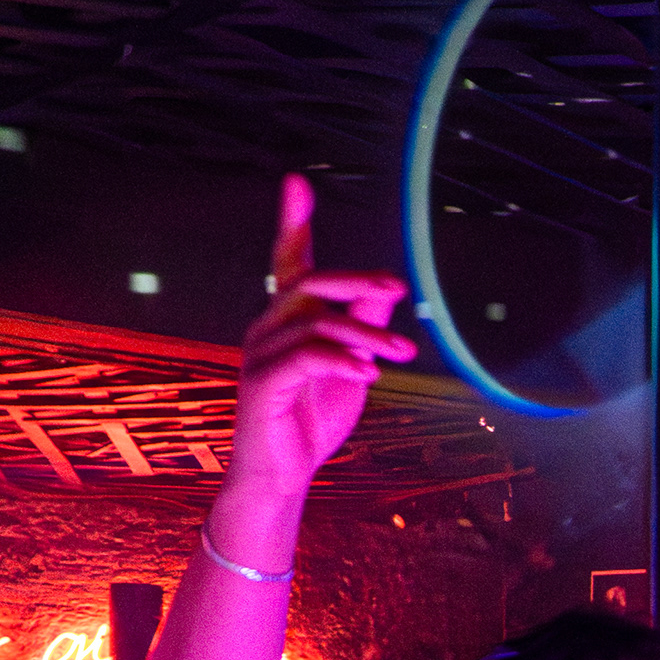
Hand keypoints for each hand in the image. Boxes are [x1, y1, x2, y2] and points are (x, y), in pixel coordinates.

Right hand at [227, 173, 421, 505]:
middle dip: (357, 282)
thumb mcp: (352, 367)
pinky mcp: (261, 384)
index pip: (289, 263)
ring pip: (317, 324)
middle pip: (310, 285)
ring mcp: (258, 355)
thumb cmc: (312, 418)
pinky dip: (341, 360)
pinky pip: (304, 357)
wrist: (283, 476)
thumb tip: (388, 290)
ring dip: (366, 337)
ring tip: (401, 355)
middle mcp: (266, 329)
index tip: (296, 183)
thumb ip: (364, 327)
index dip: (293, 224)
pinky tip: (368, 373)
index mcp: (286, 320)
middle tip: (399, 289)